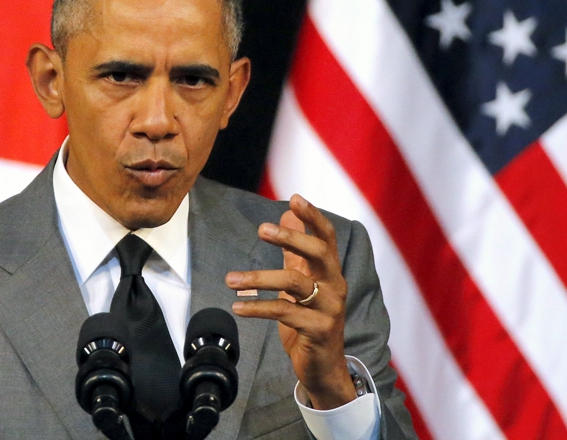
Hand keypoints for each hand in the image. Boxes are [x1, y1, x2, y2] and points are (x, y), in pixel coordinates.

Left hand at [225, 194, 354, 409]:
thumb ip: (294, 253)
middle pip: (319, 254)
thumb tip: (286, 215)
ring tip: (230, 279)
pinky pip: (284, 312)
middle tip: (262, 229)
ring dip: (260, 277)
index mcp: (331, 273)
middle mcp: (335, 286)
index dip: (313, 217)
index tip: (294, 198)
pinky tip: (237, 305)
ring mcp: (329, 308)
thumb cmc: (309, 322)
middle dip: (291, 239)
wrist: (323, 367)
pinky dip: (257, 307)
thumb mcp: (301, 285)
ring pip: (295, 284)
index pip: (327, 238)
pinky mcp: (318, 329)